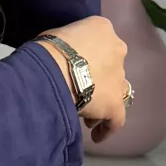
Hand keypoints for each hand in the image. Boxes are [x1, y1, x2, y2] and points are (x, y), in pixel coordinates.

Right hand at [37, 18, 129, 143]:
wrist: (53, 68)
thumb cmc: (47, 49)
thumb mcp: (57, 35)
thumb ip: (66, 46)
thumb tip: (60, 60)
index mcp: (102, 29)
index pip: (100, 45)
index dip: (90, 61)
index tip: (77, 73)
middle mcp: (117, 49)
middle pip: (111, 69)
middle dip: (98, 83)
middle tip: (82, 94)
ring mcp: (118, 77)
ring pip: (115, 92)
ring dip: (103, 103)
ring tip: (86, 116)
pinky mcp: (116, 103)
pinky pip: (116, 119)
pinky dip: (107, 128)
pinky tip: (96, 137)